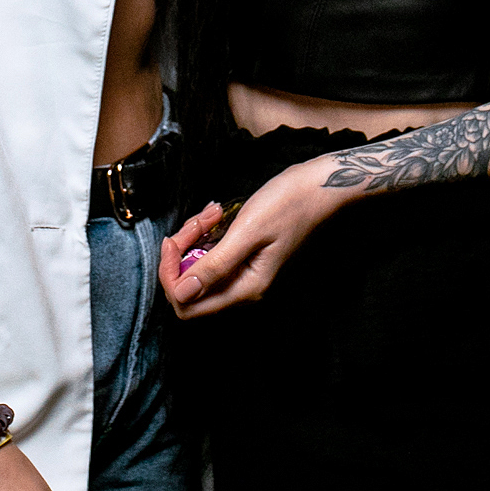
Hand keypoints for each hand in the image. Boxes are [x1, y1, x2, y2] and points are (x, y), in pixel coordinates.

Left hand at [158, 160, 332, 316]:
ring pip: (197, 266)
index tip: (172, 242)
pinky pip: (210, 252)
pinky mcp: (242, 256)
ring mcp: (243, 272)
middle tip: (196, 222)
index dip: (170, 276)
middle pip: (189, 286)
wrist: (318, 187)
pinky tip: (216, 214)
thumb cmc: (290, 205)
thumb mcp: (248, 231)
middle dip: (182, 252)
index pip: (187, 304)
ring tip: (211, 214)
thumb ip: (215, 265)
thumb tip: (183, 293)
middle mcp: (243, 286)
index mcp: (246, 288)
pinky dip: (205, 233)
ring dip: (194, 237)